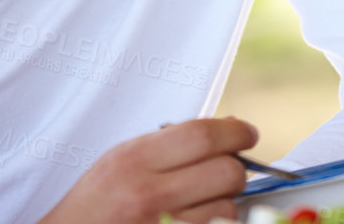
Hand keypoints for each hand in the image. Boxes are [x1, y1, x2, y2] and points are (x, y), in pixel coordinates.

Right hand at [35, 117, 256, 223]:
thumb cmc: (96, 204)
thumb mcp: (120, 161)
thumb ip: (171, 143)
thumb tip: (231, 129)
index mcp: (134, 161)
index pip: (203, 135)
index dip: (236, 132)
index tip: (247, 134)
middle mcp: (148, 195)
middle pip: (225, 171)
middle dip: (237, 169)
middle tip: (229, 170)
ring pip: (227, 208)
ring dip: (225, 203)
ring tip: (203, 204)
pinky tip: (198, 220)